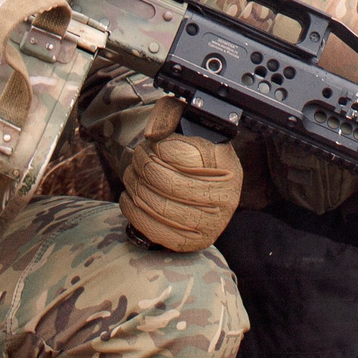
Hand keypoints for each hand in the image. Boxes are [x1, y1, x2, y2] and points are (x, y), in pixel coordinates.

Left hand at [119, 97, 241, 251]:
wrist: (208, 190)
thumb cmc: (196, 157)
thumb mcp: (190, 129)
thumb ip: (171, 116)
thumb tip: (152, 132)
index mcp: (226, 166)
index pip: (181, 155)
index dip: (157, 147)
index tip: (150, 142)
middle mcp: (224, 198)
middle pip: (166, 182)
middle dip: (142, 165)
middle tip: (137, 156)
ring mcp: (209, 224)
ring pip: (155, 204)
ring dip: (134, 185)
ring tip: (132, 173)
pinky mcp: (191, 242)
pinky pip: (151, 227)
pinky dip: (132, 209)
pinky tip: (130, 195)